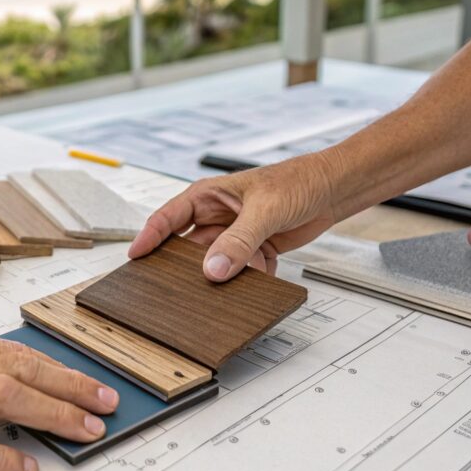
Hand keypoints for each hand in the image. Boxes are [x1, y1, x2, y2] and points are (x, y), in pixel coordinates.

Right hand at [129, 152, 339, 280]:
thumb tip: (213, 270)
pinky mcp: (253, 250)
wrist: (334, 189)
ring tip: (224, 289)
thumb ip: (238, 241)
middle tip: (176, 289)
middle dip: (186, 267)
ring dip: (224, 277)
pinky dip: (249, 279)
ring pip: (215, 264)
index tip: (135, 258)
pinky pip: (241, 272)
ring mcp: (234, 235)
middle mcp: (216, 217)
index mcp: (207, 196)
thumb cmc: (298, 181)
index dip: (148, 238)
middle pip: (188, 248)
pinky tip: (258, 281)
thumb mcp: (264, 210)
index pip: (167, 218)